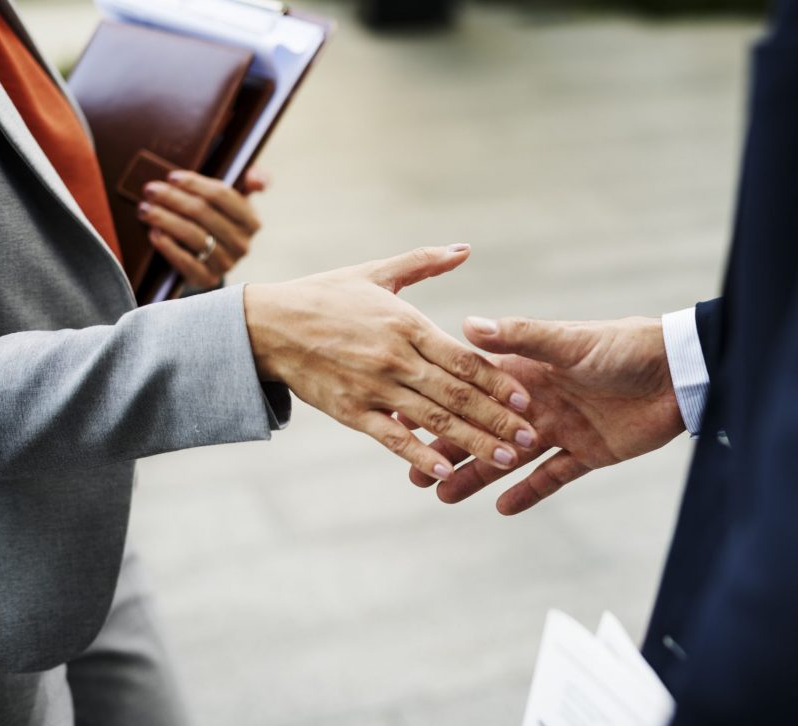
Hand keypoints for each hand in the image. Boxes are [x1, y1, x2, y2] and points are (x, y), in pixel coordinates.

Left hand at [138, 166, 269, 288]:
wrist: (212, 256)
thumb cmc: (220, 217)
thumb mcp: (238, 197)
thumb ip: (253, 179)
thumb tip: (255, 180)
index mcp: (251, 221)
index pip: (221, 195)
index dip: (195, 184)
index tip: (172, 177)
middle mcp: (242, 244)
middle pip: (202, 213)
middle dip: (173, 199)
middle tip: (150, 190)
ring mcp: (226, 263)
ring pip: (192, 235)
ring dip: (165, 219)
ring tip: (145, 209)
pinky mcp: (208, 279)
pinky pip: (185, 262)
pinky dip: (168, 246)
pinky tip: (154, 232)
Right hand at [243, 245, 539, 481]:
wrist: (267, 325)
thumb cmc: (326, 295)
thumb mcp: (377, 272)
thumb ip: (424, 262)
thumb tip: (465, 248)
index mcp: (407, 324)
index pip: (464, 358)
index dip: (499, 380)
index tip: (528, 398)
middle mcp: (395, 358)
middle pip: (457, 395)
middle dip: (497, 418)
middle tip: (530, 438)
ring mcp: (373, 388)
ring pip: (432, 420)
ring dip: (472, 442)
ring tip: (505, 460)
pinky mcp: (351, 412)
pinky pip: (391, 438)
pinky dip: (419, 455)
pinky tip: (446, 472)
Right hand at [409, 315, 685, 513]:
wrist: (677, 372)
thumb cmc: (622, 346)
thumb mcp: (567, 341)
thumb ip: (519, 336)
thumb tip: (466, 323)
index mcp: (528, 373)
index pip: (474, 392)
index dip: (441, 406)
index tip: (405, 420)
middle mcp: (538, 403)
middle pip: (483, 431)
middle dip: (450, 449)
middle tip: (415, 473)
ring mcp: (561, 430)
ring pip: (509, 459)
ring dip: (478, 476)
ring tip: (443, 495)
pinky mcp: (588, 454)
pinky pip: (552, 477)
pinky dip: (529, 493)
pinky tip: (500, 508)